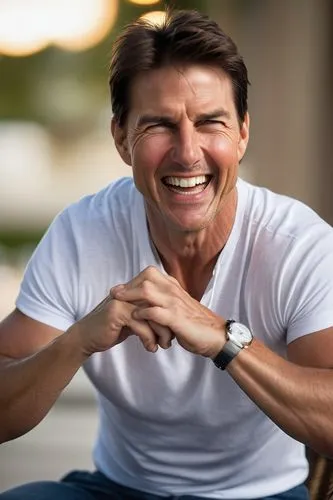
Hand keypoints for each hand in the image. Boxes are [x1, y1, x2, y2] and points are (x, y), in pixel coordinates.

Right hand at [68, 293, 171, 356]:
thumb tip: (169, 317)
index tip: (174, 329)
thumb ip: (147, 314)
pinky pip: (142, 325)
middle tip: (171, 340)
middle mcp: (130, 291)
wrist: (86, 338)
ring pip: (153, 315)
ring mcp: (123, 300)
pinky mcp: (118, 312)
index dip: (169, 312)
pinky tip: (150, 348)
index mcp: (134, 290)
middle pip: (159, 304)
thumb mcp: (133, 319)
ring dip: (161, 333)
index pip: (160, 296)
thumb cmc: (111, 329)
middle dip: (168, 324)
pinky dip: (149, 339)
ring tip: (164, 345)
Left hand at [111, 266, 225, 358]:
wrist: (216, 336)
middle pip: (146, 278)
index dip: (132, 280)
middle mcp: (174, 291)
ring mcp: (175, 303)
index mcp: (174, 287)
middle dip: (127, 286)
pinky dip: (142, 313)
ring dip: (130, 297)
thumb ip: (164, 302)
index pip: (149, 274)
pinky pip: (154, 311)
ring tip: (117, 303)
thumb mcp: (178, 307)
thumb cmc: (195, 324)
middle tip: (113, 294)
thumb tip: (147, 303)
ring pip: (147, 291)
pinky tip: (135, 317)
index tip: (120, 289)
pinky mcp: (176, 318)